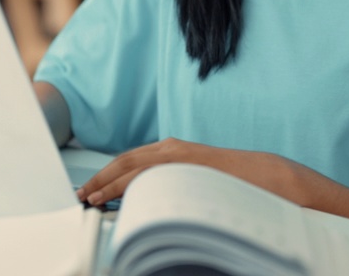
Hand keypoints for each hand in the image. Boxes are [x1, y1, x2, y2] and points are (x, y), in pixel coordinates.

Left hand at [77, 138, 297, 206]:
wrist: (266, 175)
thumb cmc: (233, 181)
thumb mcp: (195, 178)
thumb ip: (172, 182)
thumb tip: (149, 200)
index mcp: (172, 150)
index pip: (130, 160)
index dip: (108, 174)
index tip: (92, 188)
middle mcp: (170, 148)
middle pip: (124, 161)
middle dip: (100, 178)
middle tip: (82, 194)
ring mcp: (177, 155)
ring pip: (131, 167)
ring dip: (107, 183)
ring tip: (90, 198)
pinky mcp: (184, 164)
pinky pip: (149, 174)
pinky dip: (127, 186)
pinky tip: (115, 197)